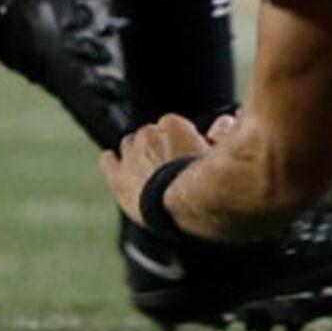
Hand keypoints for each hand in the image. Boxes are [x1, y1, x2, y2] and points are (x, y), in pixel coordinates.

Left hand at [100, 112, 218, 221]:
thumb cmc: (207, 183)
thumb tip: (223, 121)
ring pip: (130, 145)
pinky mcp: (117, 177)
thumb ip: (222, 134)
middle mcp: (148, 134)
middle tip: (172, 166)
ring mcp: (130, 155)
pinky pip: (108, 161)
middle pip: (150, 133)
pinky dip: (111, 161)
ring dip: (138, 154)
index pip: (173, 124)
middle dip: (159, 146)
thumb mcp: (221, 155)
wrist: (181, 209)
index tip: (188, 153)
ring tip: (151, 172)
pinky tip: (113, 161)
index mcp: (172, 124)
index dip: (181, 139)